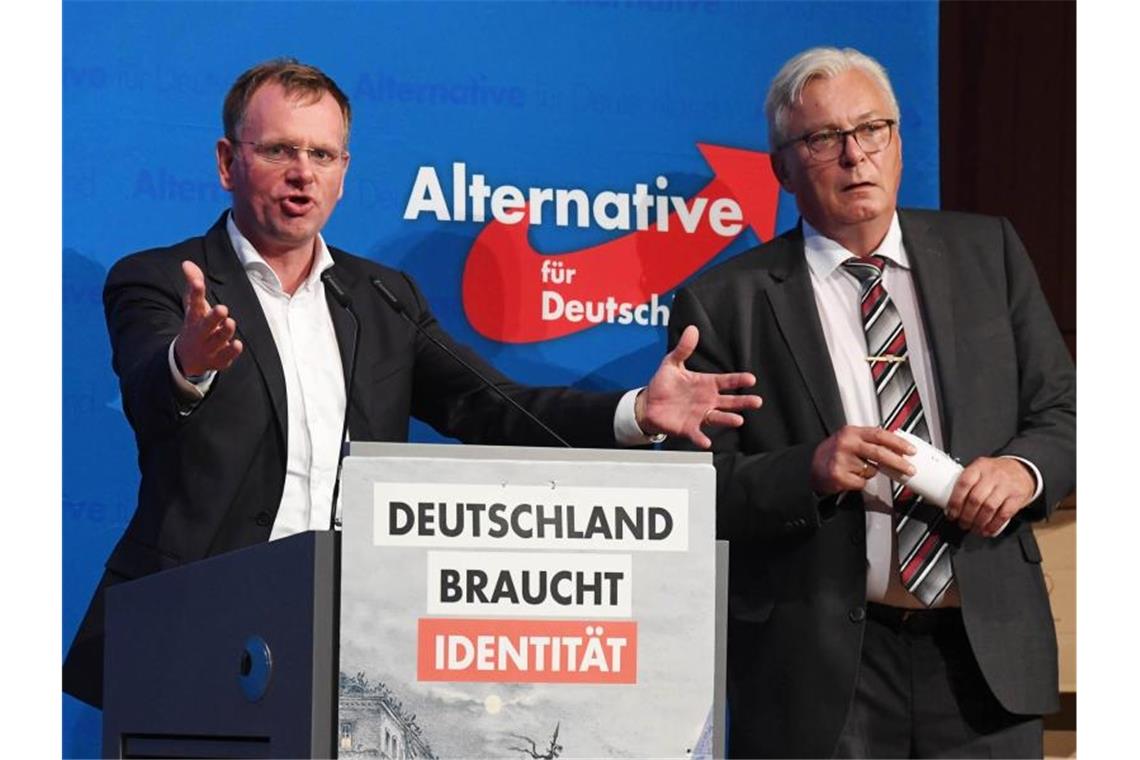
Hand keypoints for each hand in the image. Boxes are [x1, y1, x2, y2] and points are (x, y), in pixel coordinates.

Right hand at [174, 260, 242, 376]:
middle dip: (213, 317)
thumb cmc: (196, 325)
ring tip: (231, 323)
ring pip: (217, 340)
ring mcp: (208, 348)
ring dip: (224, 332)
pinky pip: (224, 357)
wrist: (187, 358)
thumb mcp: (194, 306)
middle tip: (223, 308)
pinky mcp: (217, 360)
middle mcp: (200, 333)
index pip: (194, 304)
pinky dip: (230, 352)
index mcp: (194, 318)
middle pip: (206, 325)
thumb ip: (194, 284)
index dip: (196, 293)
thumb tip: (186, 263)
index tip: (198, 283)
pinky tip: (237, 344)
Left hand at [636, 325, 761, 448]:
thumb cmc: (663, 383)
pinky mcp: (688, 428)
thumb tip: (692, 329)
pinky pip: (697, 434)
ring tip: (738, 420)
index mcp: (706, 384)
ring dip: (728, 419)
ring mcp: (699, 415)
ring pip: (718, 417)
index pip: (726, 381)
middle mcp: (707, 400)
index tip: (751, 379)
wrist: (648, 403)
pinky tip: (706, 442)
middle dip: (743, 402)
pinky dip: (701, 438)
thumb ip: (683, 349)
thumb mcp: (672, 363)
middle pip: (729, 401)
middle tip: (756, 401)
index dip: (738, 380)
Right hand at [810, 426, 915, 495]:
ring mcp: (842, 460)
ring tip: (859, 469)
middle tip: (909, 469)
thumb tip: (896, 445)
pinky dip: (860, 482)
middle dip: (898, 462)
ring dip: (871, 472)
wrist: (811, 467)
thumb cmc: (834, 453)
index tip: (910, 450)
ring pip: (871, 470)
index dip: (898, 442)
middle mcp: (846, 444)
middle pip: (879, 453)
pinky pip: (862, 482)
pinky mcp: (839, 476)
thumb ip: (870, 439)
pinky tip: (851, 476)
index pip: (880, 434)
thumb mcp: (850, 439)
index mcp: (851, 432)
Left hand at [946, 457, 1035, 536]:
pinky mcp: (1017, 497)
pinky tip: (987, 530)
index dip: (955, 502)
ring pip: (989, 508)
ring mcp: (1006, 486)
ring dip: (978, 522)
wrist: (1022, 470)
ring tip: (973, 528)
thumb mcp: (980, 470)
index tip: (951, 513)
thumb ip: (966, 482)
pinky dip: (994, 525)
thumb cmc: (996, 473)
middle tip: (962, 523)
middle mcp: (992, 475)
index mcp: (979, 467)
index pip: (964, 484)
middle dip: (966, 516)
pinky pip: (1004, 514)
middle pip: (975, 499)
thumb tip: (944, 500)